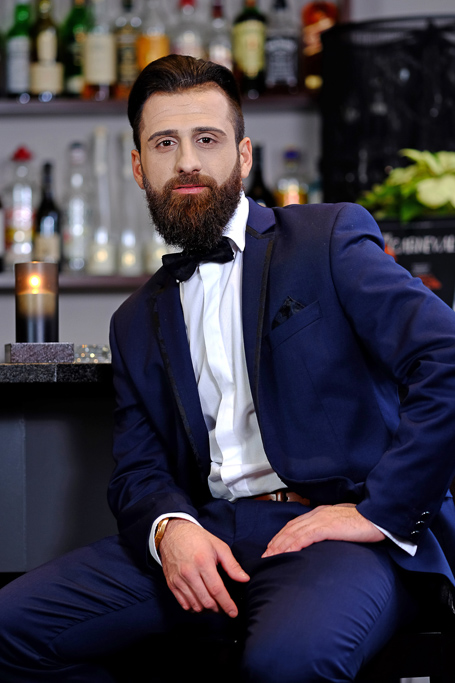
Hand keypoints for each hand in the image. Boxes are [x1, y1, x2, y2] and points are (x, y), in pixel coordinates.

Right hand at [159, 519, 248, 617]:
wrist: (172, 533)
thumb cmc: (197, 538)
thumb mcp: (218, 546)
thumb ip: (232, 564)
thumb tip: (244, 579)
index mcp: (203, 562)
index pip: (217, 590)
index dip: (227, 604)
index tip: (234, 612)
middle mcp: (189, 573)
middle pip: (206, 601)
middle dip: (218, 609)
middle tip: (225, 608)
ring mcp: (178, 579)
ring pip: (195, 605)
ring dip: (207, 610)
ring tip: (214, 606)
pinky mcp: (171, 584)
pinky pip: (183, 604)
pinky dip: (194, 608)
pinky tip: (201, 604)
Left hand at [262, 504, 384, 557]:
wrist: (378, 517)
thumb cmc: (364, 523)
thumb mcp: (342, 525)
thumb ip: (330, 530)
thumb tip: (323, 542)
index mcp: (320, 513)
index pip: (295, 524)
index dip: (282, 536)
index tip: (272, 547)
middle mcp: (317, 514)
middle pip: (290, 528)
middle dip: (276, 542)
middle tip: (265, 555)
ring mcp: (321, 519)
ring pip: (294, 533)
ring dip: (280, 546)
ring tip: (270, 557)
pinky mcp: (327, 527)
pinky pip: (305, 537)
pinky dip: (293, 545)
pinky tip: (286, 554)